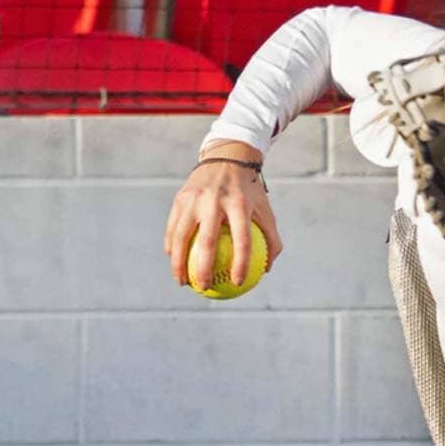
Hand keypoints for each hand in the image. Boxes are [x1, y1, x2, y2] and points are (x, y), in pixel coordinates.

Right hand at [164, 140, 282, 286]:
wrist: (227, 157)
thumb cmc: (249, 192)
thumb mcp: (266, 210)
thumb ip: (272, 240)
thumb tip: (266, 269)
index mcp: (240, 205)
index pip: (242, 240)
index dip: (241, 264)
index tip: (238, 283)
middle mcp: (215, 201)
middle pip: (206, 241)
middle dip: (202, 269)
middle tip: (204, 288)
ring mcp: (194, 198)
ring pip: (181, 236)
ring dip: (178, 262)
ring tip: (182, 282)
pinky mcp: (180, 197)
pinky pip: (173, 227)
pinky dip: (172, 246)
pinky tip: (174, 262)